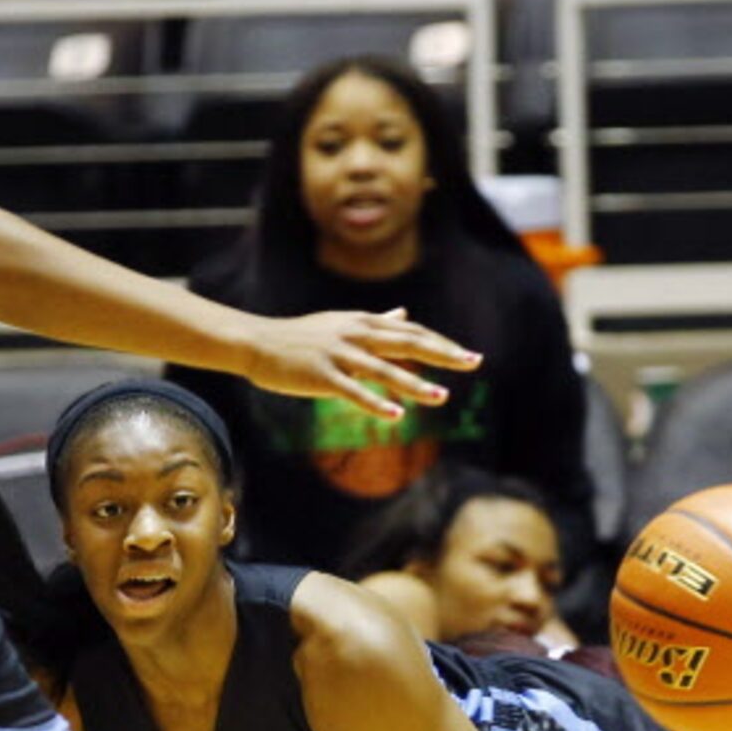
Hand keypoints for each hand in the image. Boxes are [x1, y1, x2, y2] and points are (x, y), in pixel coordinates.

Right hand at [242, 308, 477, 420]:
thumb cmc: (301, 337)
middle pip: (407, 343)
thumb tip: (403, 313)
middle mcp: (356, 334)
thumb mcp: (342, 323)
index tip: (469, 356)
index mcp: (363, 322)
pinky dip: (376, 403)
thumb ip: (376, 322)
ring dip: (414, 384)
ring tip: (442, 397)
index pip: (412, 332)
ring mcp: (338, 354)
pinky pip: (353, 392)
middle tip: (473, 363)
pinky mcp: (321, 376)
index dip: (442, 344)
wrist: (257, 343)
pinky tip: (398, 417)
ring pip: (384, 370)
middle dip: (443, 354)